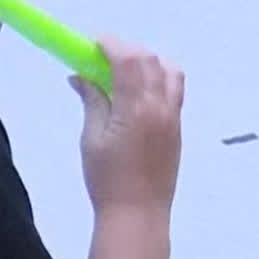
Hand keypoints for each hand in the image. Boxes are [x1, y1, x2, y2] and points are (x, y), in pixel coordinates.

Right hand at [72, 38, 184, 214]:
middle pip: (150, 59)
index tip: (92, 43)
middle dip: (126, 50)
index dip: (111, 44)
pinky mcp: (178, 129)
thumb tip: (80, 76)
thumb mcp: (91, 138)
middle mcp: (161, 107)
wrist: (138, 215)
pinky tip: (138, 92)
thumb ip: (92, 101)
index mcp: (136, 108)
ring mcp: (174, 117)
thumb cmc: (107, 180)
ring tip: (124, 72)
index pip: (128, 59)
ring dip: (148, 61)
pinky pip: (174, 90)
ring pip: (169, 71)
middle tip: (102, 57)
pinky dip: (158, 78)